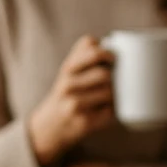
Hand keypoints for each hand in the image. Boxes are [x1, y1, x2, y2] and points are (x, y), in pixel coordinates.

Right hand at [27, 35, 115, 166]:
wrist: (50, 126)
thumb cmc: (67, 92)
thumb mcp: (69, 71)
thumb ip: (83, 53)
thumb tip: (104, 40)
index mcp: (67, 69)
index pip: (91, 52)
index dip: (107, 53)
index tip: (112, 59)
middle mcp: (68, 85)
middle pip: (104, 74)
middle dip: (114, 77)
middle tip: (114, 80)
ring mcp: (75, 105)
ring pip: (110, 93)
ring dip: (115, 94)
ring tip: (109, 96)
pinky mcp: (85, 123)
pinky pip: (111, 112)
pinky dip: (113, 110)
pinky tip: (106, 110)